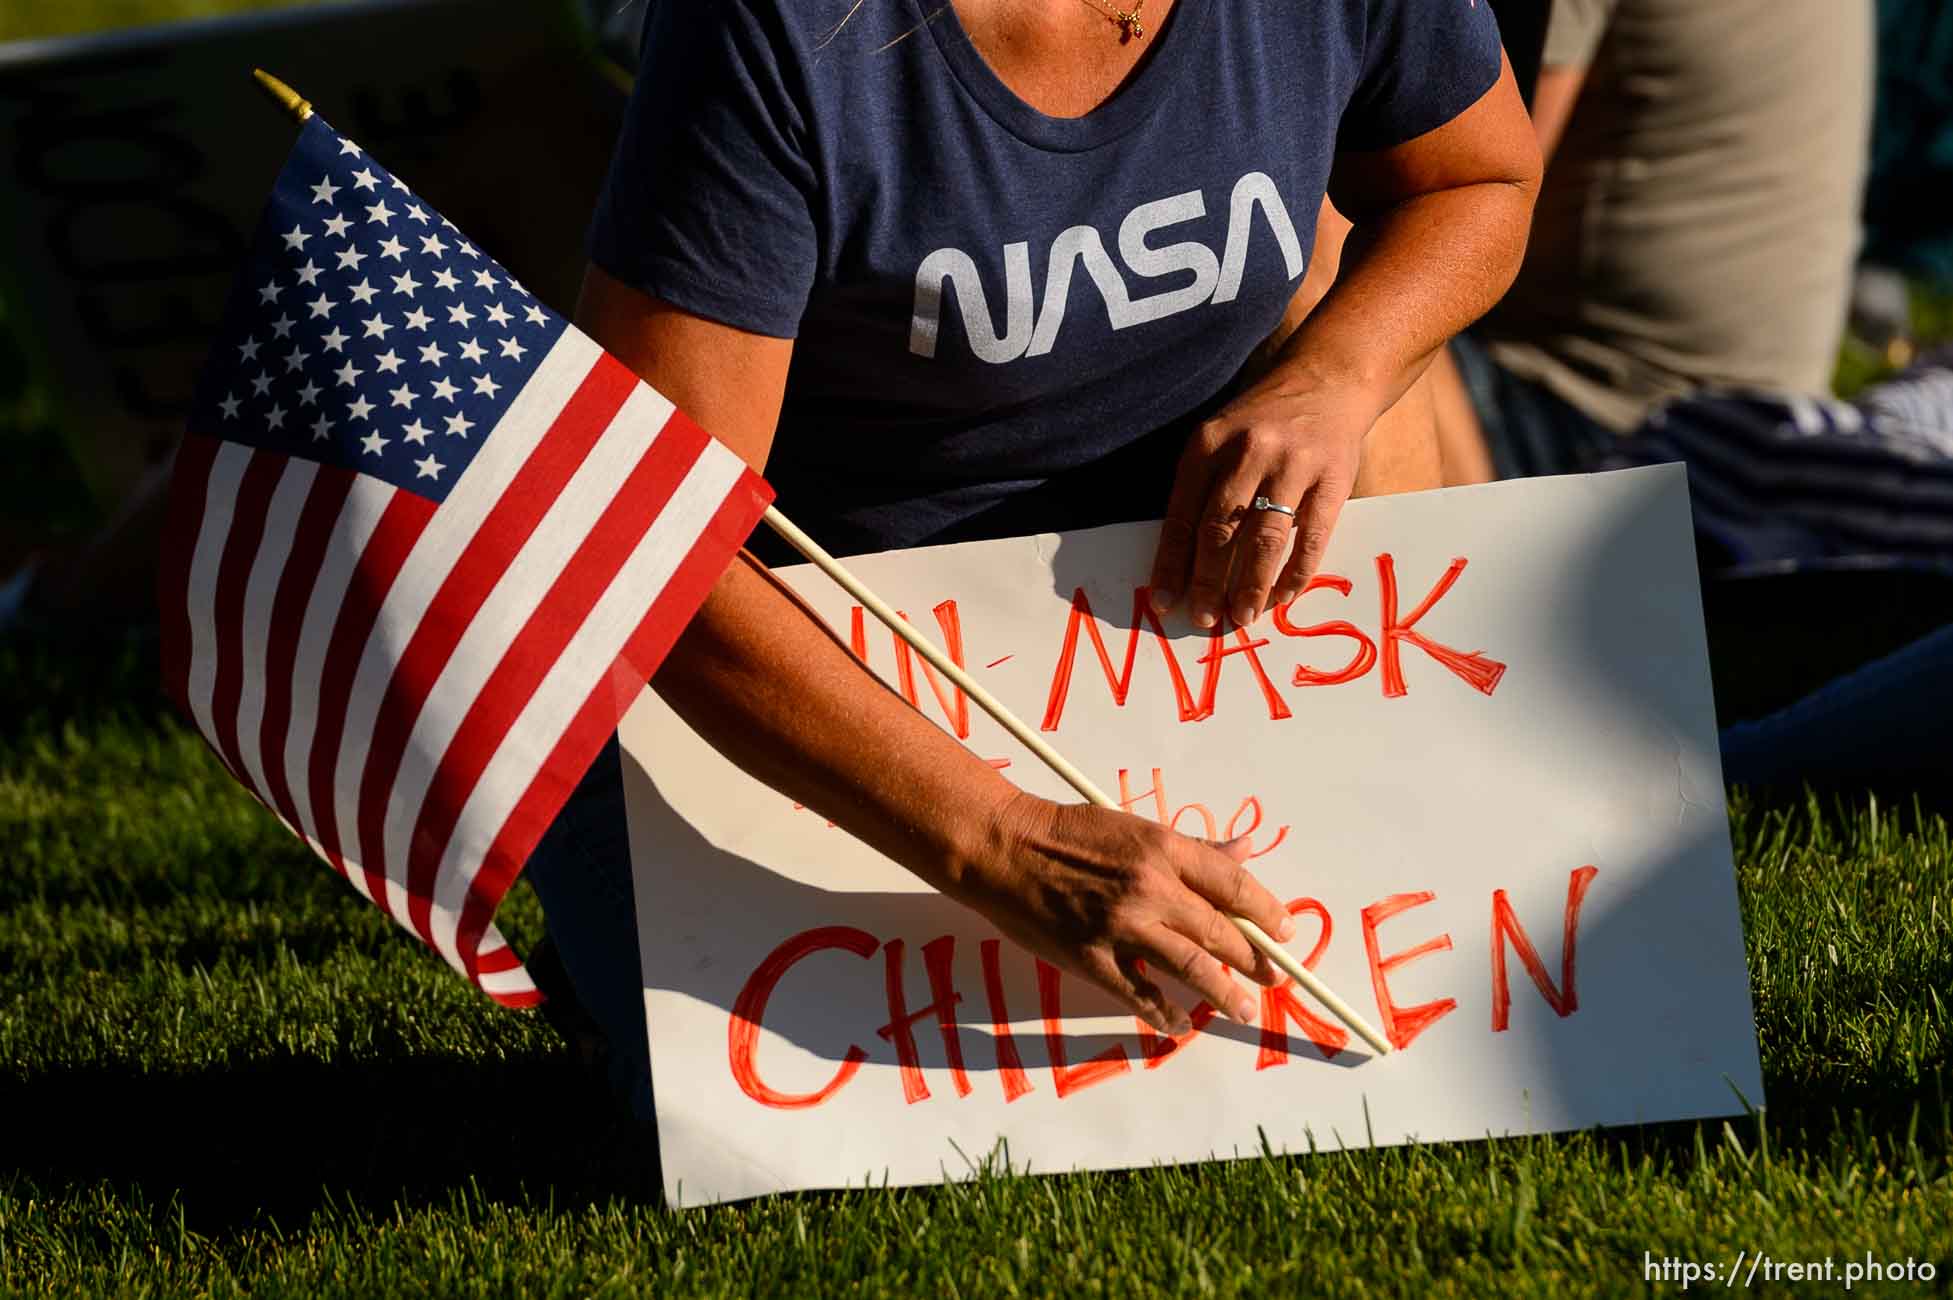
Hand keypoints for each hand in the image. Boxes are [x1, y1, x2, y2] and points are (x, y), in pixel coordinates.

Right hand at [960, 792, 1297, 1033]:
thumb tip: (1245, 849)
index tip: (1283, 931)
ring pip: (1191, 968)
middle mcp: (1151, 888)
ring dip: (1224, 993)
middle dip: (1254, 959)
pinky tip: (1178, 1023)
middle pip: (1221, 932)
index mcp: (1163, 849)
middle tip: (1272, 976)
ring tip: (1242, 1009)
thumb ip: (1191, 849)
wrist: (1004, 847)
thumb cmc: (1068, 832)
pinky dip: (1164, 1013)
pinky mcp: (1092, 957)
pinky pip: (1139, 993)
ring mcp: (1121, 926)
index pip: (1233, 885)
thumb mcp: (1135, 827)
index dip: (1266, 912)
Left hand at [1149, 363, 1384, 629]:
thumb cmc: (1262, 421)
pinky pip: (1311, 536)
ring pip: (1265, 538)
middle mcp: (1248, 452)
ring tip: (1241, 615)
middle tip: (1203, 619)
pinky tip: (1282, 595)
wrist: (1327, 380)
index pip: (1182, 514)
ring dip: (1250, 584)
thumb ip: (1200, 488)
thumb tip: (1181, 562)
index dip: (1172, 562)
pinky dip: (1295, 572)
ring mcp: (1293, 465)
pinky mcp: (1332, 479)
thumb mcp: (1219, 438)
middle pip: (1220, 530)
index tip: (1165, 600)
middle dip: (1208, 581)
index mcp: (1209, 444)